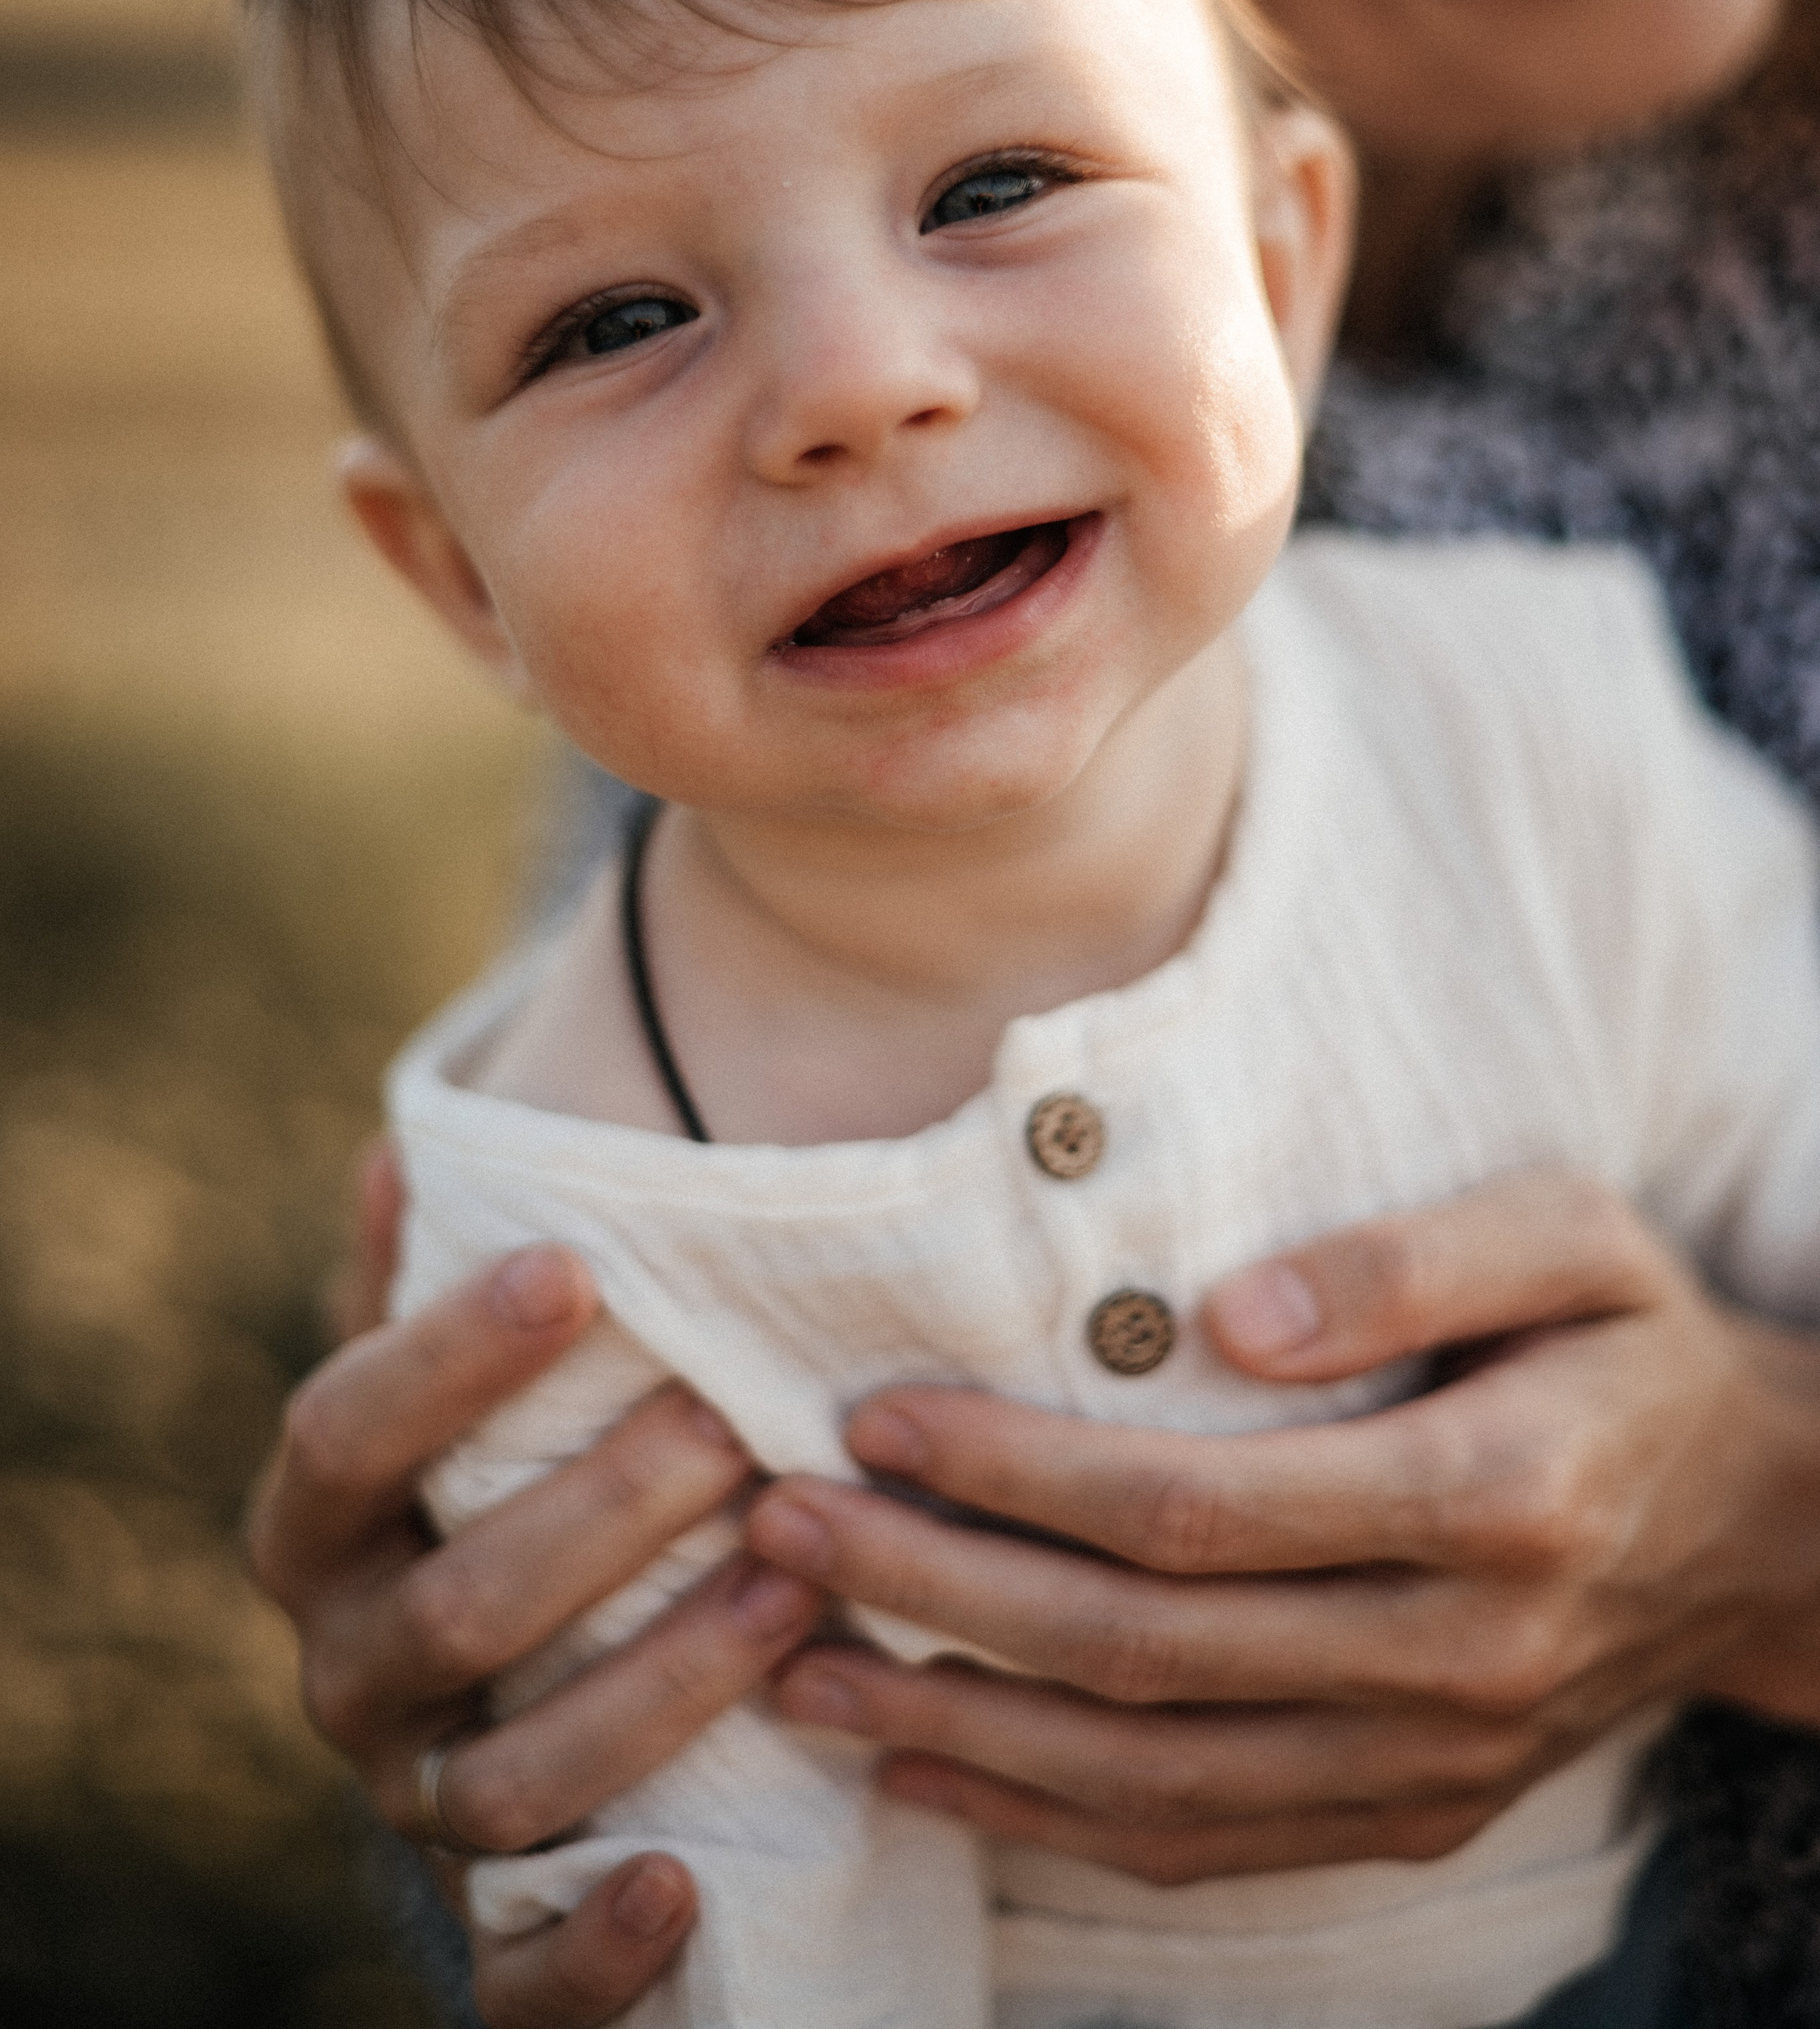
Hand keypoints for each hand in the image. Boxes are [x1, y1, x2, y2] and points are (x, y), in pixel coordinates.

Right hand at [247, 1143, 822, 2024]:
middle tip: (734, 1426)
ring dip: (653, 1684)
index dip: (448, 1353)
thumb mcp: (456, 1412)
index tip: (578, 1266)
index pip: (343, 1431)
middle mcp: (350, 1674)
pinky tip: (680, 1881)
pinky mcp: (494, 1940)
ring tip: (791, 1589)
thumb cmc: (503, 1510)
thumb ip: (428, 1297)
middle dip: (600, 1514)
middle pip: (454, 1604)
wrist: (515, 1734)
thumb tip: (407, 1147)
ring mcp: (416, 1809)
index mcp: (320, 1536)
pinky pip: (519, 1985)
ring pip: (509, 1774)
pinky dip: (594, 1944)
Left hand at [746, 1169, 1819, 1882]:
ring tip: (791, 1664)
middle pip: (1143, 1650)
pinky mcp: (1409, 1817)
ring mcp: (1431, 1764)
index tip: (876, 1420)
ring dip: (957, 1727)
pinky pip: (1204, 1840)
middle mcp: (1455, 1658)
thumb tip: (1228, 1315)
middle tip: (776, 1531)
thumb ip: (1407, 1259)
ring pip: (1151, 1775)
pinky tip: (923, 1769)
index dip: (1021, 1474)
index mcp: (1491, 1501)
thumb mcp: (1572, 1236)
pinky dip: (1048, 1818)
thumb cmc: (1634, 1343)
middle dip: (937, 1594)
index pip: (1199, 1507)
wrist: (1760, 1529)